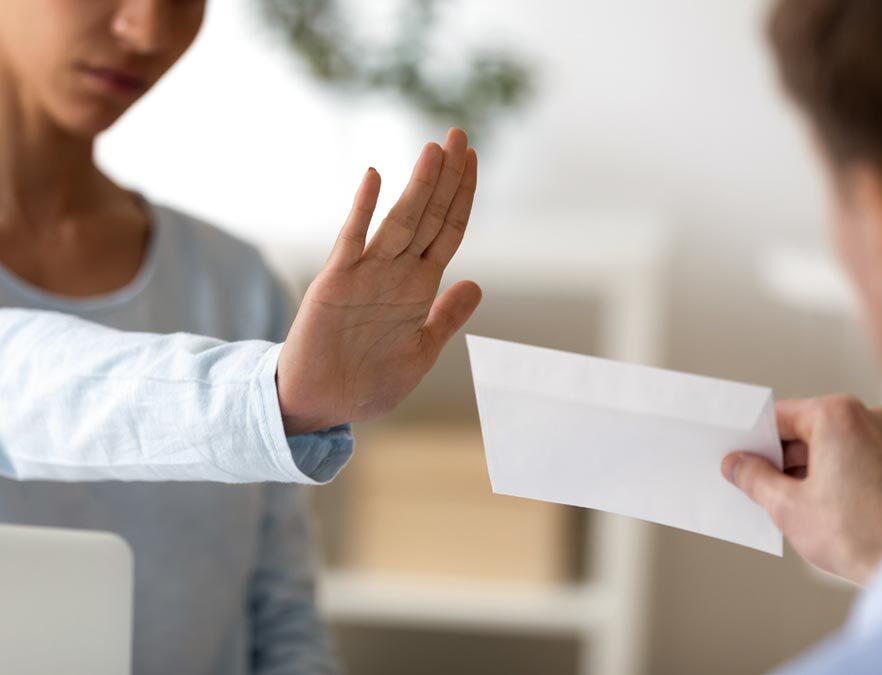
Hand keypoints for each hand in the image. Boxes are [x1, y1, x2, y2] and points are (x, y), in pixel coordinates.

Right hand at [277, 128, 480, 433]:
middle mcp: (396, 273)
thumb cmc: (369, 383)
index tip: (472, 160)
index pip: (448, 231)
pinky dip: (362, 209)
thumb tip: (478, 285)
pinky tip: (374, 178)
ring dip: (419, 185)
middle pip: (429, 216)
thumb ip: (446, 318)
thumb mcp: (421, 352)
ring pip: (400, 221)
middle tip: (460, 135)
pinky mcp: (335, 283)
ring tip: (436, 149)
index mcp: (419, 289)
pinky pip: (351, 241)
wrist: (321, 404)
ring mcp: (366, 275)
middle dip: (446, 178)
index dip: (462, 197)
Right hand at [722, 396, 881, 584]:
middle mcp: (870, 417)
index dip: (754, 440)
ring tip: (798, 503)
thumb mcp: (787, 506)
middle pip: (807, 428)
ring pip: (834, 444)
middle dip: (782, 458)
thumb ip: (754, 477)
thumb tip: (739, 465)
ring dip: (810, 468)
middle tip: (762, 486)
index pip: (778, 416)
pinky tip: (828, 504)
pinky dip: (839, 473)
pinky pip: (859, 457)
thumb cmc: (864, 537)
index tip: (740, 457)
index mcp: (837, 416)